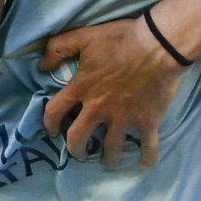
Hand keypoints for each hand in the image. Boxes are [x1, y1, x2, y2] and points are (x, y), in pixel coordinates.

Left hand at [40, 16, 184, 166]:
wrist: (159, 44)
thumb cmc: (121, 38)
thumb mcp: (84, 36)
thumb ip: (58, 48)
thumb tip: (41, 65)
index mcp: (81, 89)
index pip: (54, 113)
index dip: (50, 125)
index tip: (54, 131)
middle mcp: (98, 109)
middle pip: (77, 140)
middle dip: (76, 150)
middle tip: (81, 153)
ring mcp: (123, 118)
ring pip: (111, 150)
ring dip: (109, 159)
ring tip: (110, 161)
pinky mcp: (147, 121)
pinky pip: (147, 147)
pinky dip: (147, 159)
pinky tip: (144, 164)